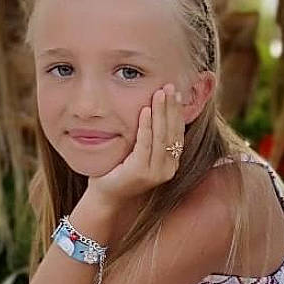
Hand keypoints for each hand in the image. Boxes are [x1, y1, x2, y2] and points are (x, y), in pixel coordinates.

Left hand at [87, 85, 184, 204]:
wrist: (106, 196)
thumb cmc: (121, 171)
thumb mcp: (140, 153)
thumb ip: (150, 138)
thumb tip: (153, 108)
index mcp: (171, 163)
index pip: (178, 133)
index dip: (178, 112)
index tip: (176, 93)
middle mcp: (168, 168)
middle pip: (172, 132)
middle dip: (171, 107)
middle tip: (169, 87)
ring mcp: (155, 172)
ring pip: (162, 136)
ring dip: (161, 112)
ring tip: (160, 93)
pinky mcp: (140, 172)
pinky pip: (145, 144)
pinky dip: (146, 126)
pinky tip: (146, 111)